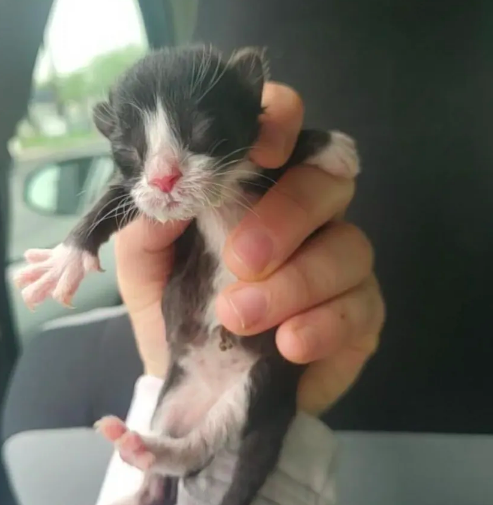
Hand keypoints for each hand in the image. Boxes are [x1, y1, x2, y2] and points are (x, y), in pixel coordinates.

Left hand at [115, 82, 384, 414]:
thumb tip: (165, 187)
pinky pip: (363, 308)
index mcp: (254, 186)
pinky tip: (288, 345)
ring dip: (294, 283)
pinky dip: (325, 325)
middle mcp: (306, 215)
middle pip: (328, 181)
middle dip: (286, 217)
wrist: (192, 383)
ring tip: (238, 316)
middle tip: (239, 259)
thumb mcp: (142, 265)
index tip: (260, 152)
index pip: (283, 123)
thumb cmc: (172, 309)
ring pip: (350, 247)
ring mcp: (338, 265)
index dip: (281, 121)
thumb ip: (146, 225)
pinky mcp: (358, 318)